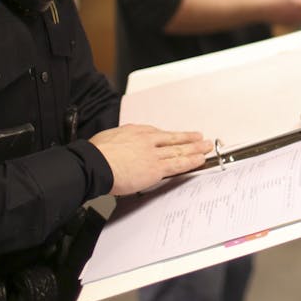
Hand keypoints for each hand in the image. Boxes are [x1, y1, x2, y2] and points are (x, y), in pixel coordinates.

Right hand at [89, 125, 213, 195]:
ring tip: (206, 147)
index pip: (158, 134)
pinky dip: (191, 161)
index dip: (170, 137)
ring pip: (179, 150)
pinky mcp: (156, 168)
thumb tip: (119, 146)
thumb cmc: (96, 154)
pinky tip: (200, 159)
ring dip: (195, 148)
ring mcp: (154, 154)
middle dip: (189, 138)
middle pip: (173, 139)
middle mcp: (148, 140)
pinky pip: (178, 164)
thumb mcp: (109, 138)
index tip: (176, 137)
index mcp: (136, 132)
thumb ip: (120, 142)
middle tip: (200, 137)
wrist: (94, 163)